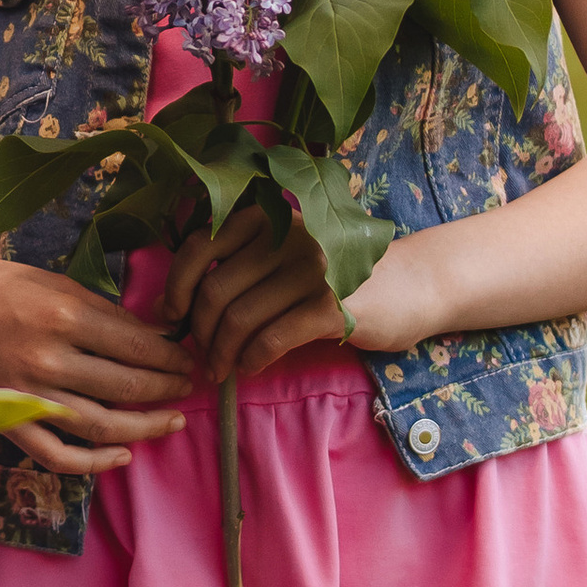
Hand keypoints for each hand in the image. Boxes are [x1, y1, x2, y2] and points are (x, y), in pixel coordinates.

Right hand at [0, 251, 192, 479]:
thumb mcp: (47, 282)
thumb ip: (97, 309)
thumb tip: (149, 331)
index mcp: (63, 315)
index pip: (138, 344)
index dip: (171, 355)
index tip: (187, 358)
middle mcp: (50, 359)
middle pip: (128, 385)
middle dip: (167, 388)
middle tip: (187, 386)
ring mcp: (29, 395)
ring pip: (102, 425)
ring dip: (145, 427)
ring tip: (172, 423)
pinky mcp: (9, 420)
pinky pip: (57, 454)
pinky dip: (94, 462)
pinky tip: (121, 456)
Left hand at [162, 207, 439, 378]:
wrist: (414, 283)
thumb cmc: (338, 275)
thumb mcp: (287, 254)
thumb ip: (239, 266)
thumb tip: (173, 306)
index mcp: (268, 218)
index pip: (200, 246)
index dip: (177, 286)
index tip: (172, 316)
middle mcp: (286, 236)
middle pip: (216, 290)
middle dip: (200, 331)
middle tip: (203, 356)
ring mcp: (310, 270)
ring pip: (239, 318)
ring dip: (222, 353)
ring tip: (223, 368)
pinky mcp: (330, 307)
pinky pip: (270, 339)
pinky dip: (251, 359)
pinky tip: (250, 367)